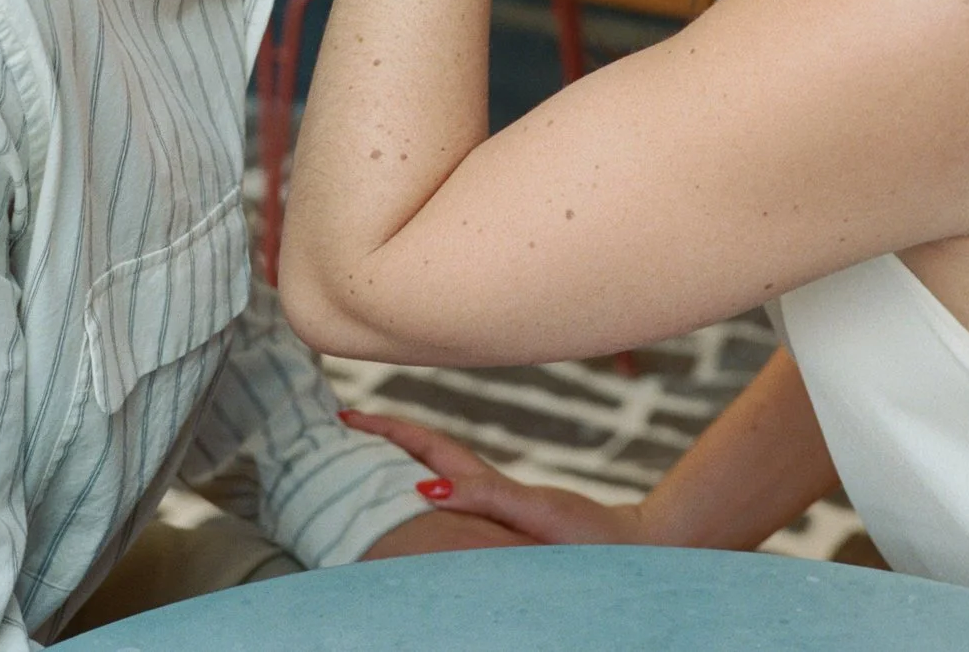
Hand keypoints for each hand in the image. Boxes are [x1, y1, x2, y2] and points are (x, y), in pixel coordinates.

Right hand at [342, 409, 656, 547]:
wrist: (632, 552)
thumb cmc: (590, 533)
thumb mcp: (535, 511)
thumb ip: (486, 496)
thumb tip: (427, 490)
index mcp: (484, 482)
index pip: (424, 446)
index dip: (384, 430)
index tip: (346, 416)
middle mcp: (484, 491)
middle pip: (421, 458)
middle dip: (380, 444)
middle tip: (337, 434)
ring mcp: (492, 508)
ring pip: (432, 482)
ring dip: (395, 471)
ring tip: (357, 469)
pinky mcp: (503, 531)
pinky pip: (449, 512)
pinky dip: (421, 504)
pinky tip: (412, 516)